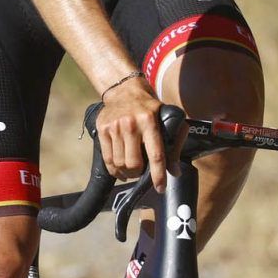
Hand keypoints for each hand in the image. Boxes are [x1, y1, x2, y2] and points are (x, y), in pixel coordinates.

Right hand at [95, 77, 181, 191]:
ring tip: (131, 169)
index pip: (155, 154)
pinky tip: (120, 170)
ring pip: (120, 163)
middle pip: (134, 163)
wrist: (124, 90)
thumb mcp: (166, 118)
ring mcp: (114, 127)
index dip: (158, 175)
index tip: (160, 187)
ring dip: (127, 172)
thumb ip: (175, 143)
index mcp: (149, 121)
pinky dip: (115, 170)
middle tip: (142, 172)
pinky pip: (107, 159)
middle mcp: (130, 124)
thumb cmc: (149, 107)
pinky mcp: (102, 130)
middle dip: (139, 173)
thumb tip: (175, 171)